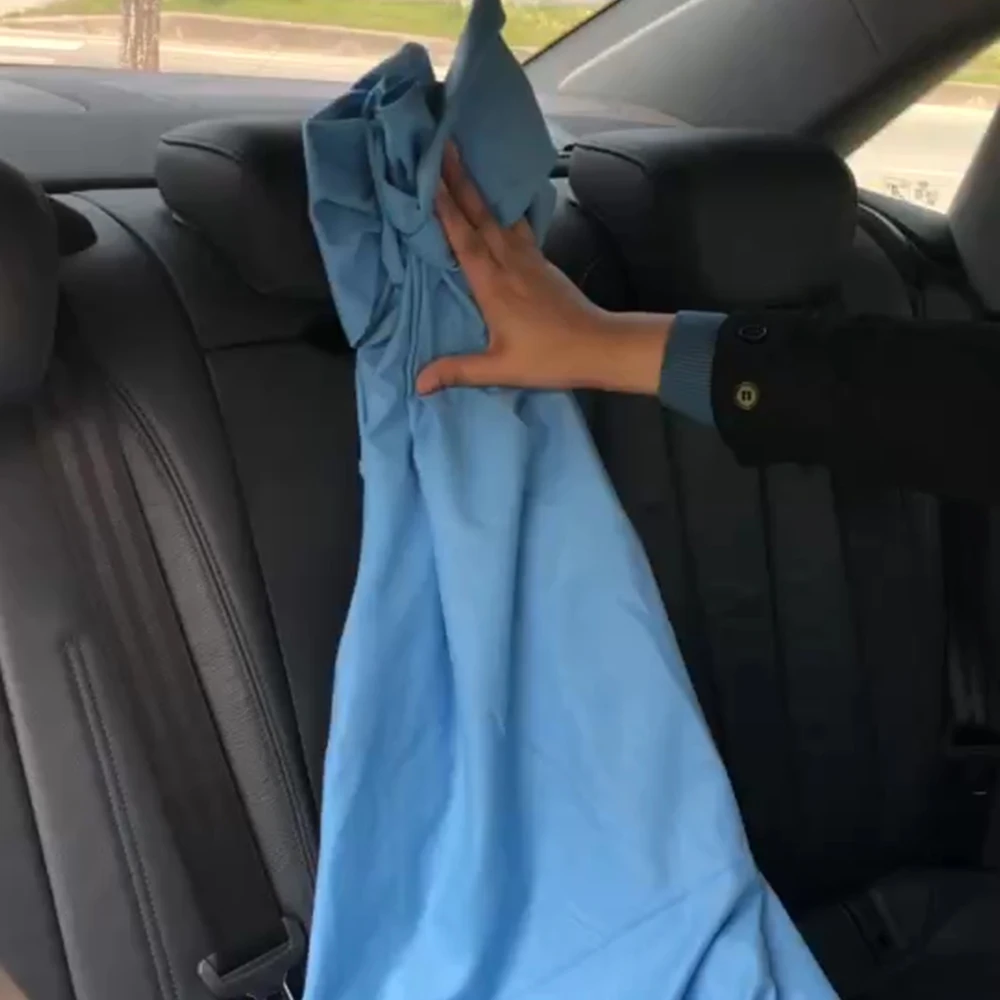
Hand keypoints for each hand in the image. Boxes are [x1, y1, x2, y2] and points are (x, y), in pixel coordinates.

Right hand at [416, 144, 671, 396]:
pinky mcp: (542, 262)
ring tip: (465, 161)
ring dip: (479, 188)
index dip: (445, 207)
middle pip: (480, 215)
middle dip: (460, 179)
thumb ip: (458, 371)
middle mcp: (510, 263)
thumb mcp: (501, 369)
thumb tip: (418, 384)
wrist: (599, 346)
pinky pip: (517, 227)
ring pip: (498, 217)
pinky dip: (502, 210)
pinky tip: (499, 202)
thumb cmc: (550, 358)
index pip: (463, 239)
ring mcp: (529, 259)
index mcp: (494, 285)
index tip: (429, 173)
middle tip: (445, 143)